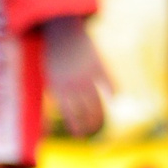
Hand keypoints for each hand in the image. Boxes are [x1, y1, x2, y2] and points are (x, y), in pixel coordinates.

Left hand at [42, 16, 109, 136]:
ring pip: (97, 102)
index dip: (76, 126)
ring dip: (100, 115)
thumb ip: (58, 93)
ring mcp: (87, 76)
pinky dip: (114, 91)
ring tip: (101, 123)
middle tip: (91, 132)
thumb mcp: (51, 75)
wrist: (62, 32)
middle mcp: (73, 85)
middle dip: (89, 124)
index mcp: (59, 88)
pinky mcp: (98, 66)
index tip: (79, 135)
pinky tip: (116, 98)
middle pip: (85, 111)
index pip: (70, 113)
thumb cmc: (54, 56)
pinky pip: (108, 83)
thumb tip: (66, 112)